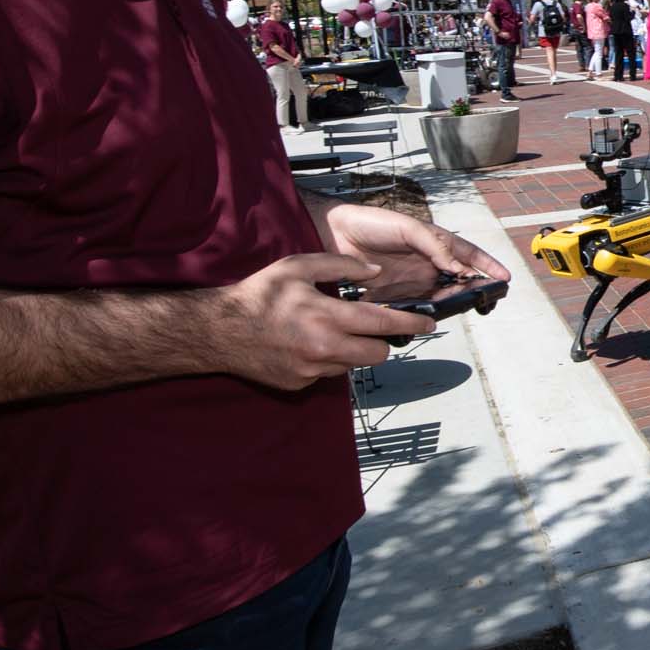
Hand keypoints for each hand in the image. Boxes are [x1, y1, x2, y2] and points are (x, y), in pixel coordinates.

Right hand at [219, 253, 431, 389]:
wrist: (219, 331)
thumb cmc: (260, 293)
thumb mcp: (299, 266)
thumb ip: (341, 265)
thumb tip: (376, 271)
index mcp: (327, 316)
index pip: (383, 323)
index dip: (411, 323)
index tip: (430, 322)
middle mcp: (323, 348)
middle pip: (378, 354)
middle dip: (382, 341)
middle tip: (374, 326)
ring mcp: (312, 371)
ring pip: (355, 365)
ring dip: (354, 350)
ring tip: (332, 330)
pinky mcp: (301, 384)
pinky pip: (329, 373)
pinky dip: (329, 360)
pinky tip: (309, 344)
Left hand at [318, 202, 510, 305]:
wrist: (334, 234)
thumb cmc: (370, 222)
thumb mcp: (407, 227)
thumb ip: (433, 245)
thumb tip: (455, 265)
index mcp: (434, 242)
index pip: (467, 255)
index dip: (487, 265)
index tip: (504, 277)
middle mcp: (427, 263)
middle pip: (458, 279)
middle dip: (474, 288)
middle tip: (488, 297)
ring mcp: (412, 280)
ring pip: (441, 295)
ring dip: (453, 301)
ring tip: (465, 306)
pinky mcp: (395, 295)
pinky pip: (416, 307)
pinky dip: (427, 312)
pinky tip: (434, 316)